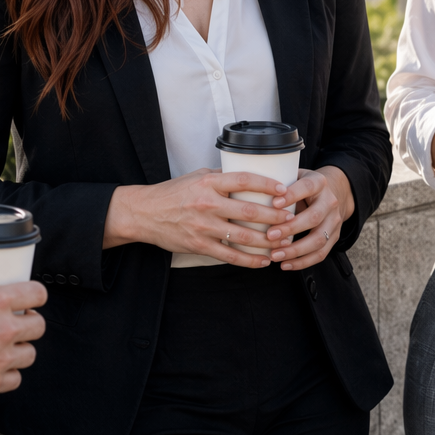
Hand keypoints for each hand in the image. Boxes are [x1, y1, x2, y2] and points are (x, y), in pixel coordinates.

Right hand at [0, 271, 47, 402]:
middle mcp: (3, 329)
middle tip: (18, 326)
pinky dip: (8, 376)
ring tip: (7, 350)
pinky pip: (15, 380)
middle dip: (30, 325)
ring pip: (30, 355)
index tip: (31, 301)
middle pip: (39, 326)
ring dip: (20, 352)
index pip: (37, 293)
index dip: (36, 296)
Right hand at [105, 169, 295, 267]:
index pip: (244, 180)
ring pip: (243, 236)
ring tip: (284, 240)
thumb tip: (248, 174)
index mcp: (208, 182)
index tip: (283, 190)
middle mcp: (207, 204)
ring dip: (267, 240)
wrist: (144, 213)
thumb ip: (221, 177)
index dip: (267, 184)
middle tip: (291, 218)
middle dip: (275, 216)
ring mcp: (203, 227)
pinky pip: (230, 256)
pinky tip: (264, 260)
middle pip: (249, 210)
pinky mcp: (199, 246)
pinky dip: (250, 260)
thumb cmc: (172, 193)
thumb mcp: (196, 176)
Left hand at [265, 166, 353, 270]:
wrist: (333, 192)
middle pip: (314, 217)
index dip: (292, 196)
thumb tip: (249, 193)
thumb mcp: (295, 177)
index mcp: (319, 182)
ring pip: (318, 239)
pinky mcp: (334, 237)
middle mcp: (330, 201)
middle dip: (291, 228)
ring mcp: (334, 221)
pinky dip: (302, 262)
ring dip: (295, 250)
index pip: (307, 187)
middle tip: (269, 235)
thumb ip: (279, 184)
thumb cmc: (304, 187)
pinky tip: (285, 264)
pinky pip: (321, 254)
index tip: (274, 204)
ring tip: (275, 255)